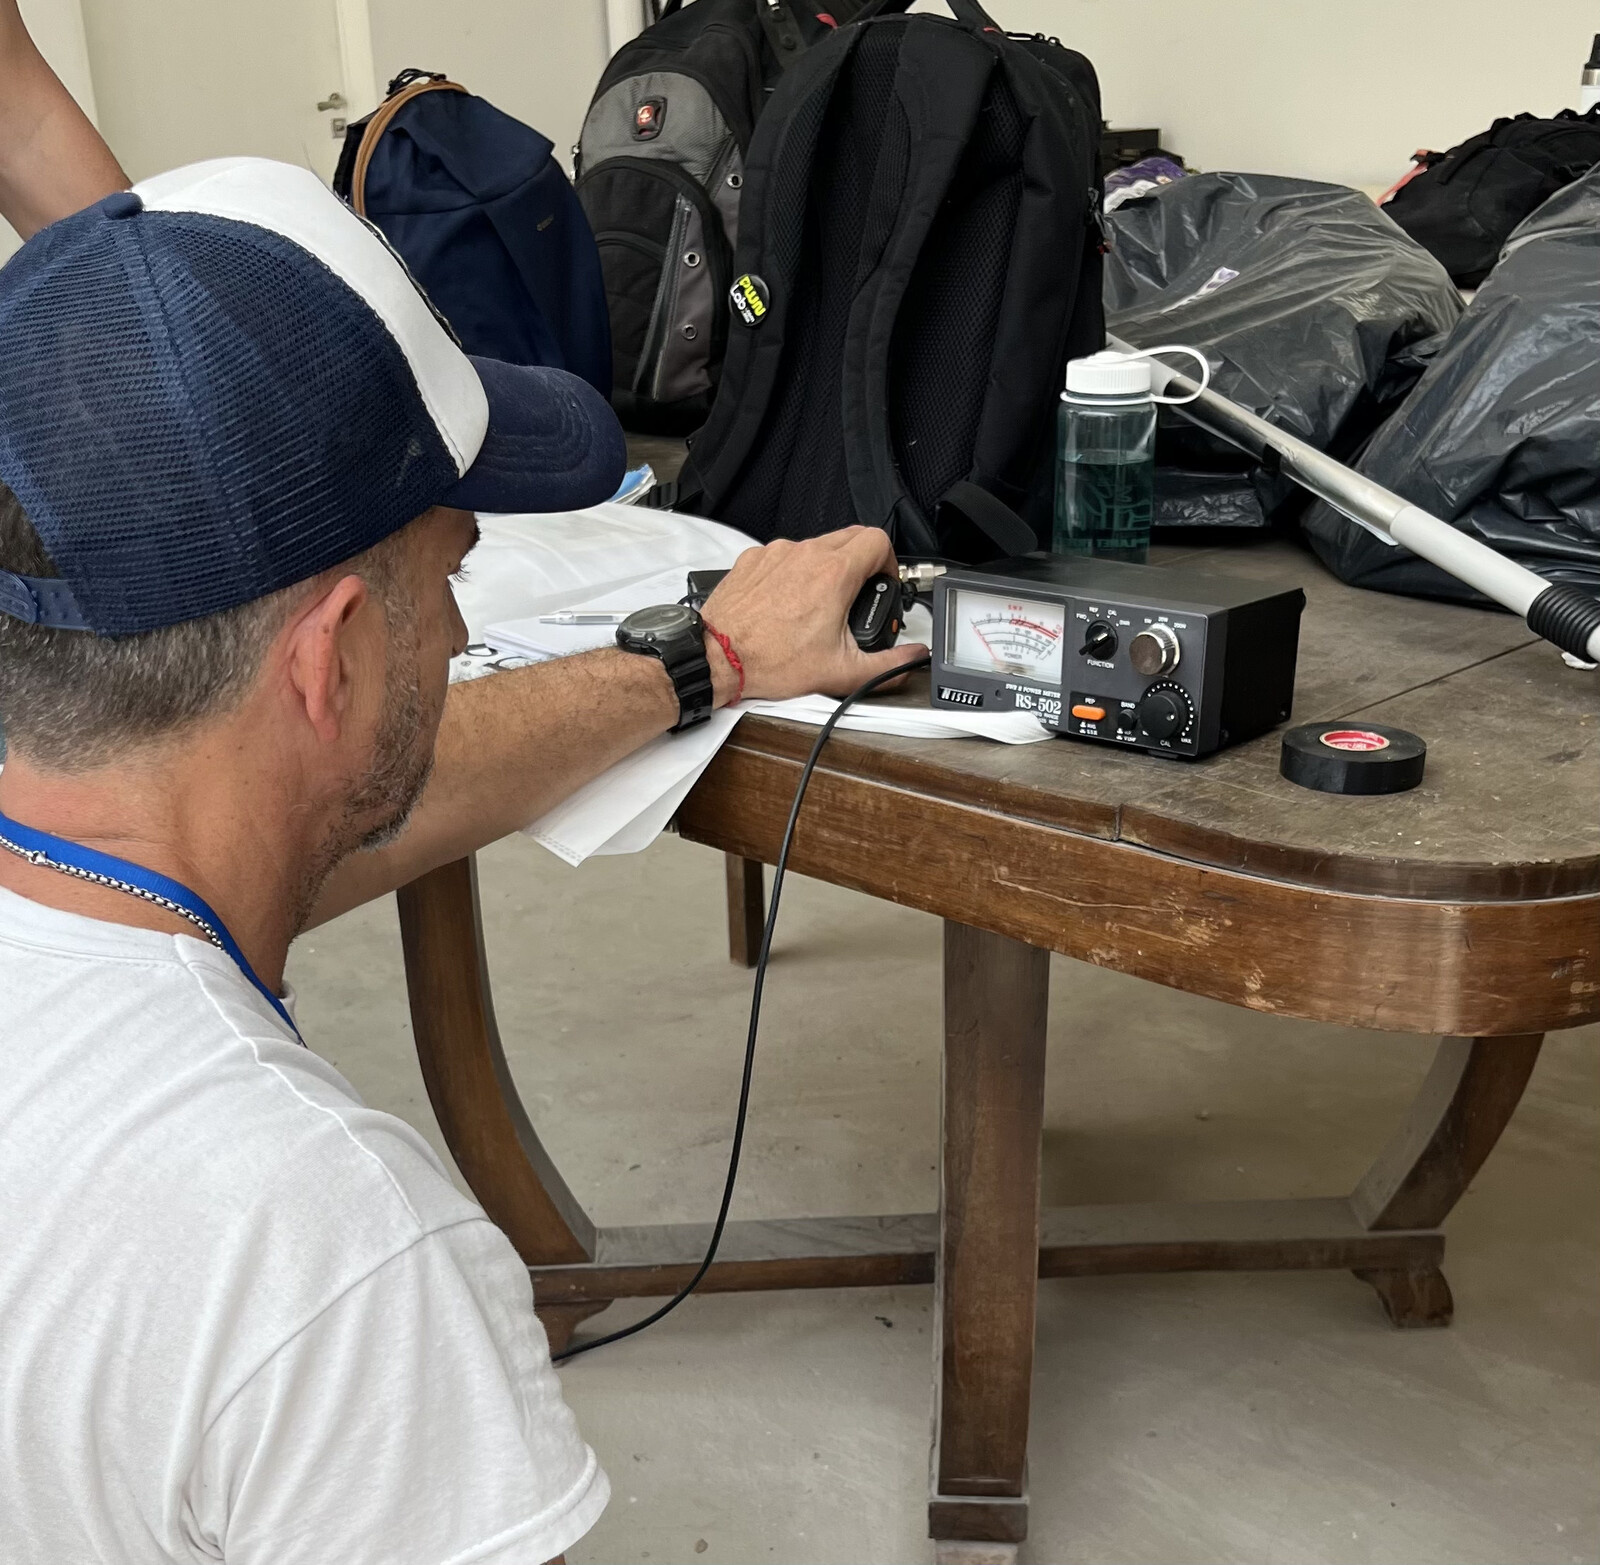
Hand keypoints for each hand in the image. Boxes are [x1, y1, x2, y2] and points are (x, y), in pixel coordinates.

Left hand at [700, 527, 928, 702]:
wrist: (718, 658)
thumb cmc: (770, 661)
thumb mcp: (841, 672)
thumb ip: (888, 665)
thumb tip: (912, 657)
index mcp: (833, 574)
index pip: (878, 540)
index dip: (888, 561)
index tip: (882, 583)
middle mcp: (805, 554)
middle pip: (850, 536)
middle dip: (862, 562)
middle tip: (858, 593)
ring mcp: (776, 553)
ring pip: (815, 545)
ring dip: (827, 567)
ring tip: (820, 603)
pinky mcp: (753, 560)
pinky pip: (784, 554)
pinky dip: (793, 572)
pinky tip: (787, 602)